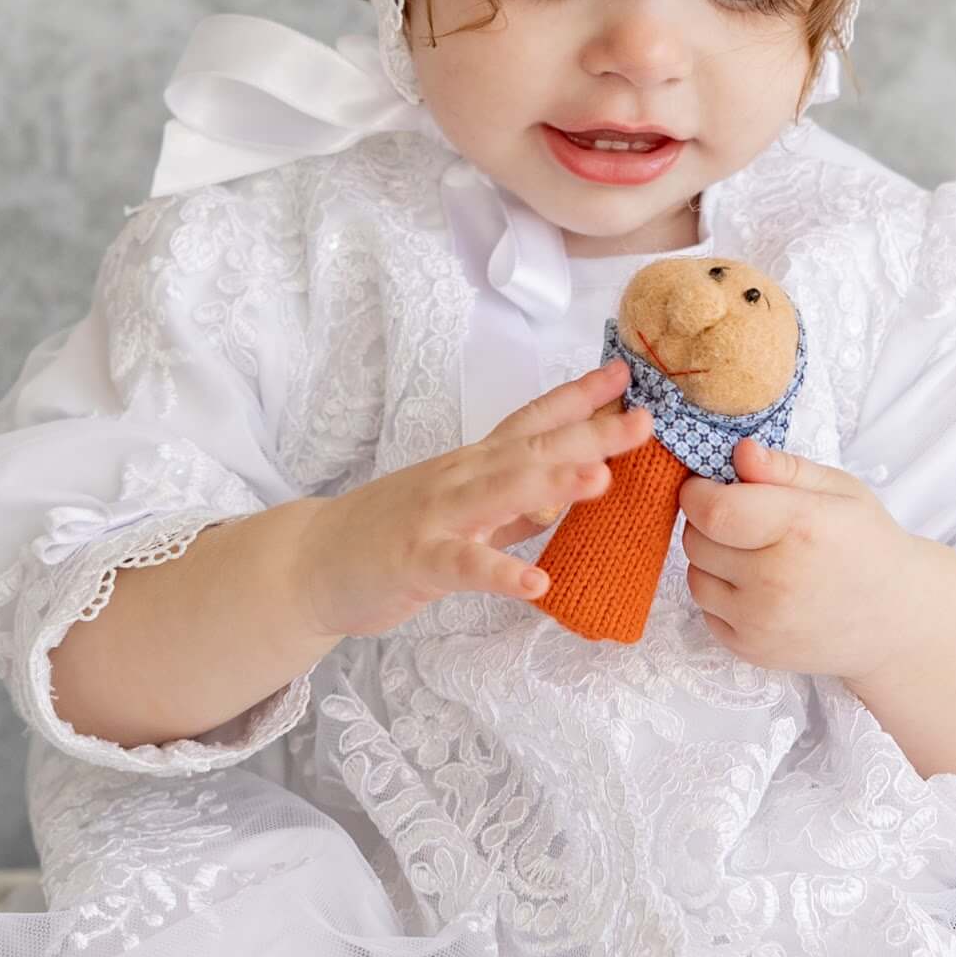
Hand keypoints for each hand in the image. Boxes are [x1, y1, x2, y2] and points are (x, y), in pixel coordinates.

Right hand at [293, 361, 653, 639]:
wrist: (312, 560)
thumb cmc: (392, 534)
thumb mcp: (465, 510)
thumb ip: (519, 502)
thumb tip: (573, 485)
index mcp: (475, 464)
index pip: (533, 420)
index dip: (579, 396)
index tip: (625, 373)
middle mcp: (460, 477)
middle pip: (530, 447)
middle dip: (589, 432)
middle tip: (643, 421)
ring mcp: (437, 515)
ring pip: (499, 491)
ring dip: (551, 482)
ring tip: (602, 479)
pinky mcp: (417, 560)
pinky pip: (463, 564)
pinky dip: (500, 572)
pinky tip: (536, 583)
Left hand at [677, 436, 934, 676]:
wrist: (896, 618)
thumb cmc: (866, 545)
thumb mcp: (839, 491)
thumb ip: (784, 468)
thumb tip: (740, 451)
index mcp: (801, 528)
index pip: (712, 509)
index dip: (698, 492)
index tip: (708, 486)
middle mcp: (776, 579)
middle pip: (697, 541)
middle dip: (708, 523)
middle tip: (743, 521)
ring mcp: (761, 622)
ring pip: (695, 576)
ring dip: (712, 560)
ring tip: (753, 555)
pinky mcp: (751, 650)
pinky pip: (706, 611)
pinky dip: (721, 595)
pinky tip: (758, 587)